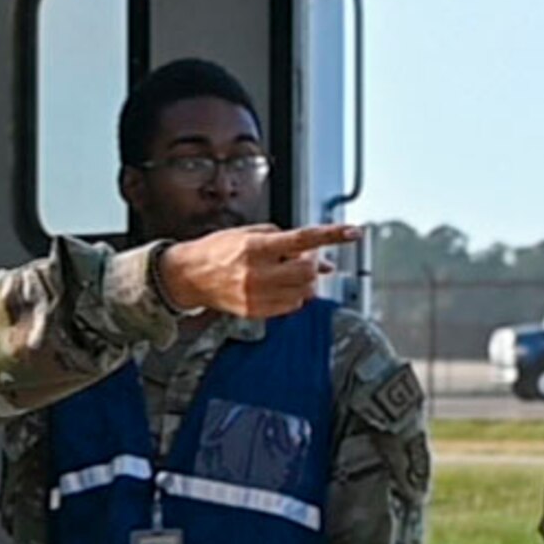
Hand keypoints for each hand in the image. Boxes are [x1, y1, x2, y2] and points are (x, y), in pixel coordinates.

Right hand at [156, 224, 358, 318]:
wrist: (190, 276)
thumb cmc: (219, 251)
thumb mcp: (250, 234)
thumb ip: (286, 242)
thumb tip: (321, 257)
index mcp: (256, 247)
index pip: (303, 239)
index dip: (332, 235)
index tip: (353, 232)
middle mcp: (258, 273)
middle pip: (308, 271)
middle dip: (312, 264)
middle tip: (304, 259)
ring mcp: (257, 295)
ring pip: (303, 292)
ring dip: (305, 281)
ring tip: (287, 272)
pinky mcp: (256, 312)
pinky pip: (291, 307)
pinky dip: (294, 296)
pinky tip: (280, 286)